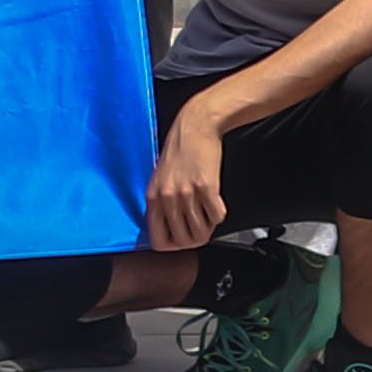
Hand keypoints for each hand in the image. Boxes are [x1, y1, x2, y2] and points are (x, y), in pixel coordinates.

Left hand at [145, 106, 231, 254]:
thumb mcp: (159, 179)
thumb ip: (161, 204)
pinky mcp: (206, 187)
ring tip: (207, 211)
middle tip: (200, 226)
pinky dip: (219, 213)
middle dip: (195, 238)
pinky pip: (217, 217)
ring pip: (201, 232)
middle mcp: (167, 197)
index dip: (173, 246)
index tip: (181, 240)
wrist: (196, 126)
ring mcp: (187, 193)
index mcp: (153, 198)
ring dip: (208, 226)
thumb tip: (168, 231)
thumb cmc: (179, 151)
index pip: (158, 241)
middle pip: (183, 241)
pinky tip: (215, 201)